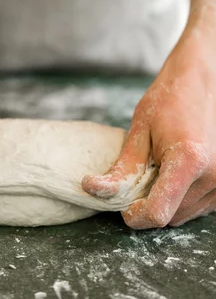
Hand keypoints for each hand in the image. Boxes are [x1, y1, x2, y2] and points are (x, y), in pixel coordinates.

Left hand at [82, 31, 215, 228]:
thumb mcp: (138, 130)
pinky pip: (196, 207)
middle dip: (147, 204)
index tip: (122, 205)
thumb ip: (122, 167)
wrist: (199, 82)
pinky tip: (174, 171)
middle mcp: (213, 176)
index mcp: (189, 161)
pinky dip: (180, 197)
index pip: (158, 213)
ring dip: (165, 201)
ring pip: (183, 215)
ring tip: (159, 167)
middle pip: (169, 216)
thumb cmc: (168, 99)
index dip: (135, 215)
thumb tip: (93, 190)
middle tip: (140, 174)